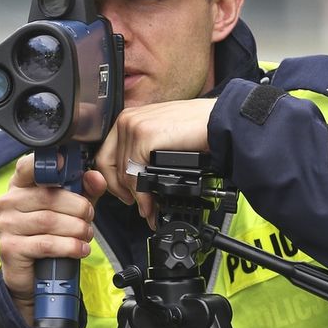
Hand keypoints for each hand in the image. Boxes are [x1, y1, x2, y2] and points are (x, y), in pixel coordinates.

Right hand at [0, 153, 103, 324]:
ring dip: (76, 229)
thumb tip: (96, 177)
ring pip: (49, 220)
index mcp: (19, 186)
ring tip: (86, 235)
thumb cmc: (49, 236)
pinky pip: (45, 243)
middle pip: (48, 196)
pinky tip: (80, 249)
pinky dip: (68, 246)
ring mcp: (5, 225)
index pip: (27, 166)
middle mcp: (7, 202)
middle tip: (89, 218)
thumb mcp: (70, 210)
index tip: (65, 164)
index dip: (47, 164)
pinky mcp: (10, 248)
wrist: (32, 277)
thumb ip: (84, 191)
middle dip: (77, 207)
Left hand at [84, 98, 215, 229]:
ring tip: (148, 208)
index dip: (113, 180)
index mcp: (129, 119)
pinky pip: (134, 173)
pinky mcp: (144, 135)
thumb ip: (143, 154)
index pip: (106, 155)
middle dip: (120, 191)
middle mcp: (127, 120)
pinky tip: (151, 202)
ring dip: (135, 197)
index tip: (125, 194)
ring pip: (122, 172)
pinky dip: (142, 193)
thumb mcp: (162, 139)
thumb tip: (134, 182)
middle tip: (137, 204)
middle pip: (106, 165)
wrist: (221, 121)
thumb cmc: (198, 130)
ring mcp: (134, 126)